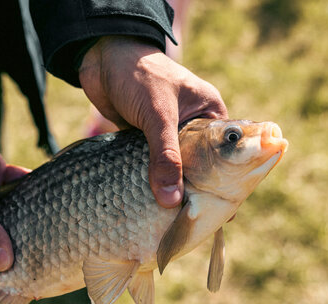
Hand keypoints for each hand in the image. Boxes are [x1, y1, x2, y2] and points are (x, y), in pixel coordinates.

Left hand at [78, 36, 227, 207]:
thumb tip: (171, 200)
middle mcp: (193, 125)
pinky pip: (152, 164)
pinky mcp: (145, 138)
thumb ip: (165, 156)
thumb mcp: (159, 115)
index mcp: (210, 113)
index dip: (224, 182)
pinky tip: (150, 201)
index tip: (224, 212)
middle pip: (199, 166)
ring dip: (170, 188)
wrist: (102, 58)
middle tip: (195, 221)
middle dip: (195, 191)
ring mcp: (168, 133)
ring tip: (172, 220)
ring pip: (174, 167)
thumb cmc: (140, 76)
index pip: (225, 153)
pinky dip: (151, 180)